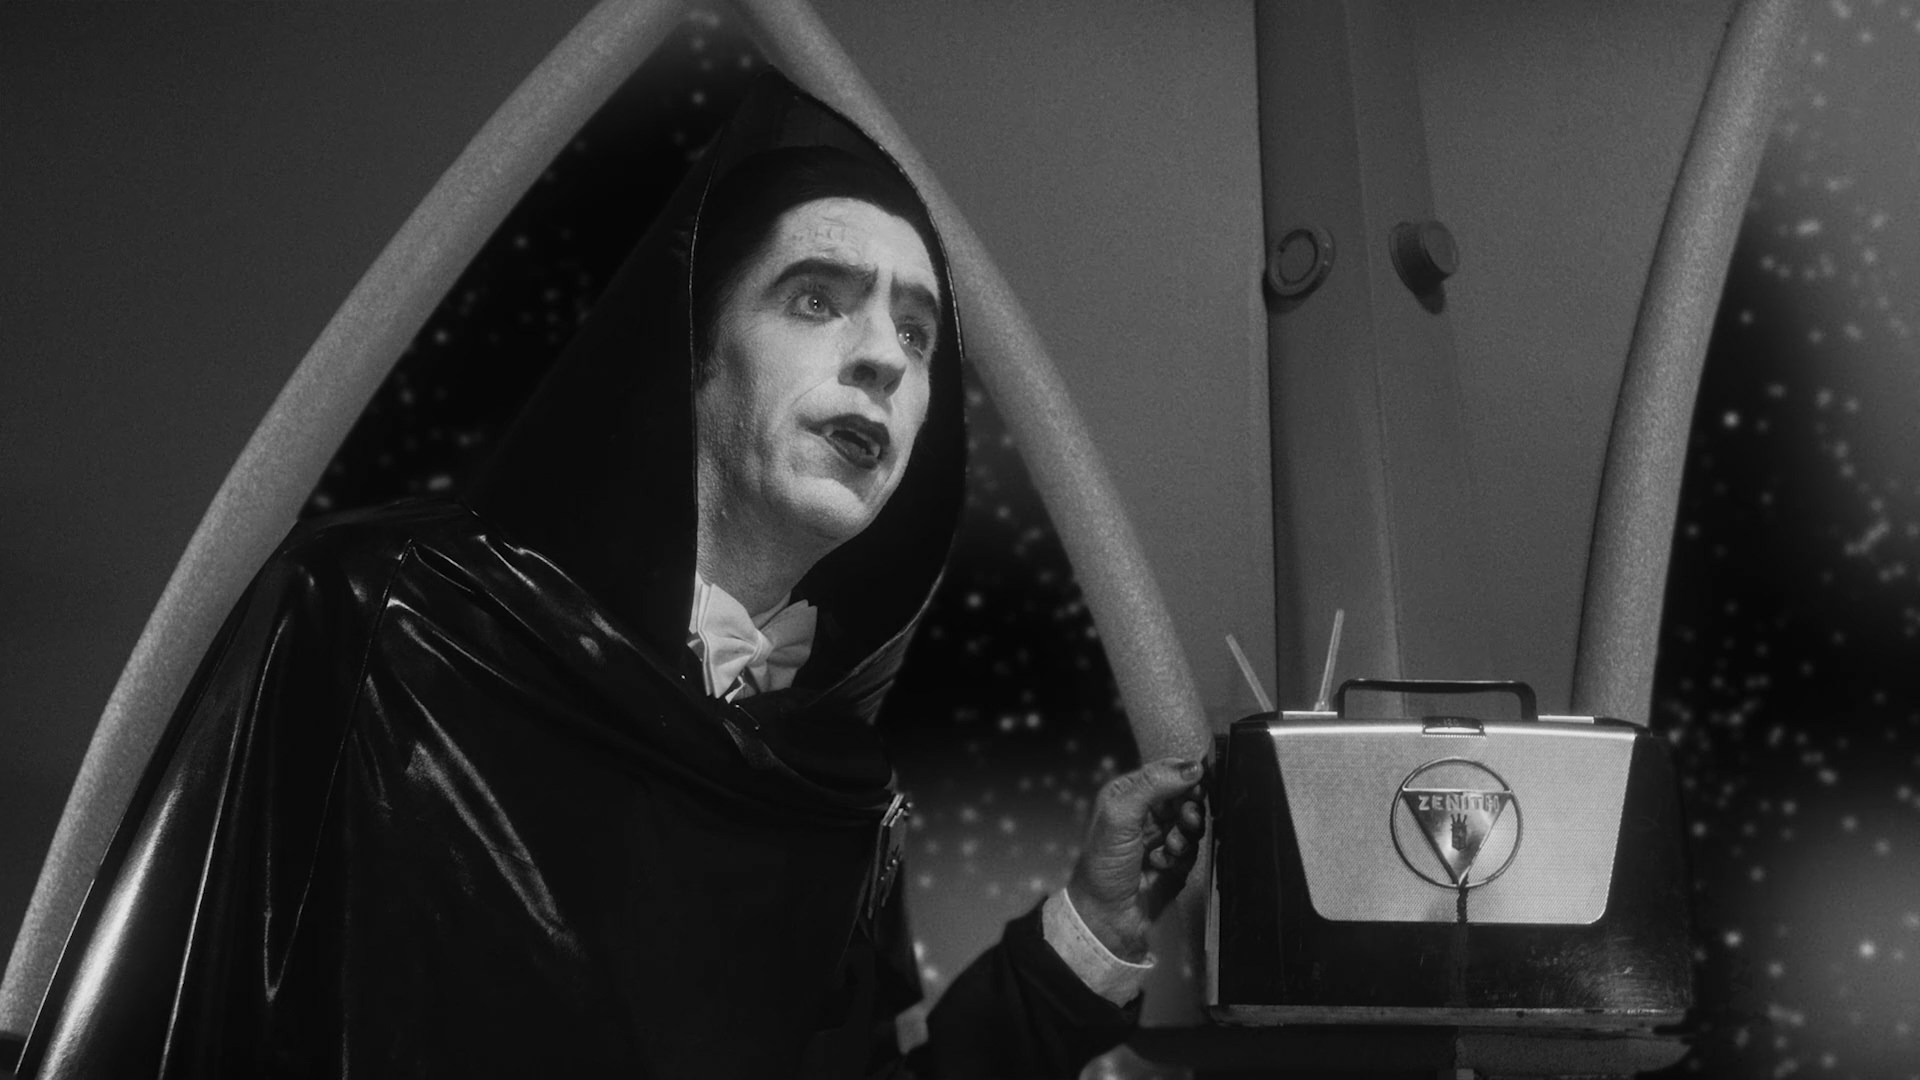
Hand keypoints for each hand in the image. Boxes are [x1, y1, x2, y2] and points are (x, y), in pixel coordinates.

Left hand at [1066, 756, 1207, 961]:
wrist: (1106, 917)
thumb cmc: (1103, 866)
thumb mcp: (1120, 816)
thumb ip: (1154, 785)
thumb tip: (1192, 767)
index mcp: (1127, 794)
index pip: (1165, 772)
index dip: (1184, 777)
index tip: (1198, 784)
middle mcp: (1144, 813)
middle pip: (1184, 797)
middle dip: (1188, 809)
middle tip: (1186, 820)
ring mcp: (1160, 838)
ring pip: (1191, 824)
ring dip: (1184, 835)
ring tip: (1170, 847)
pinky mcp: (1174, 862)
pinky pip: (1192, 850)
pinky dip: (1180, 857)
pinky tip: (1162, 865)